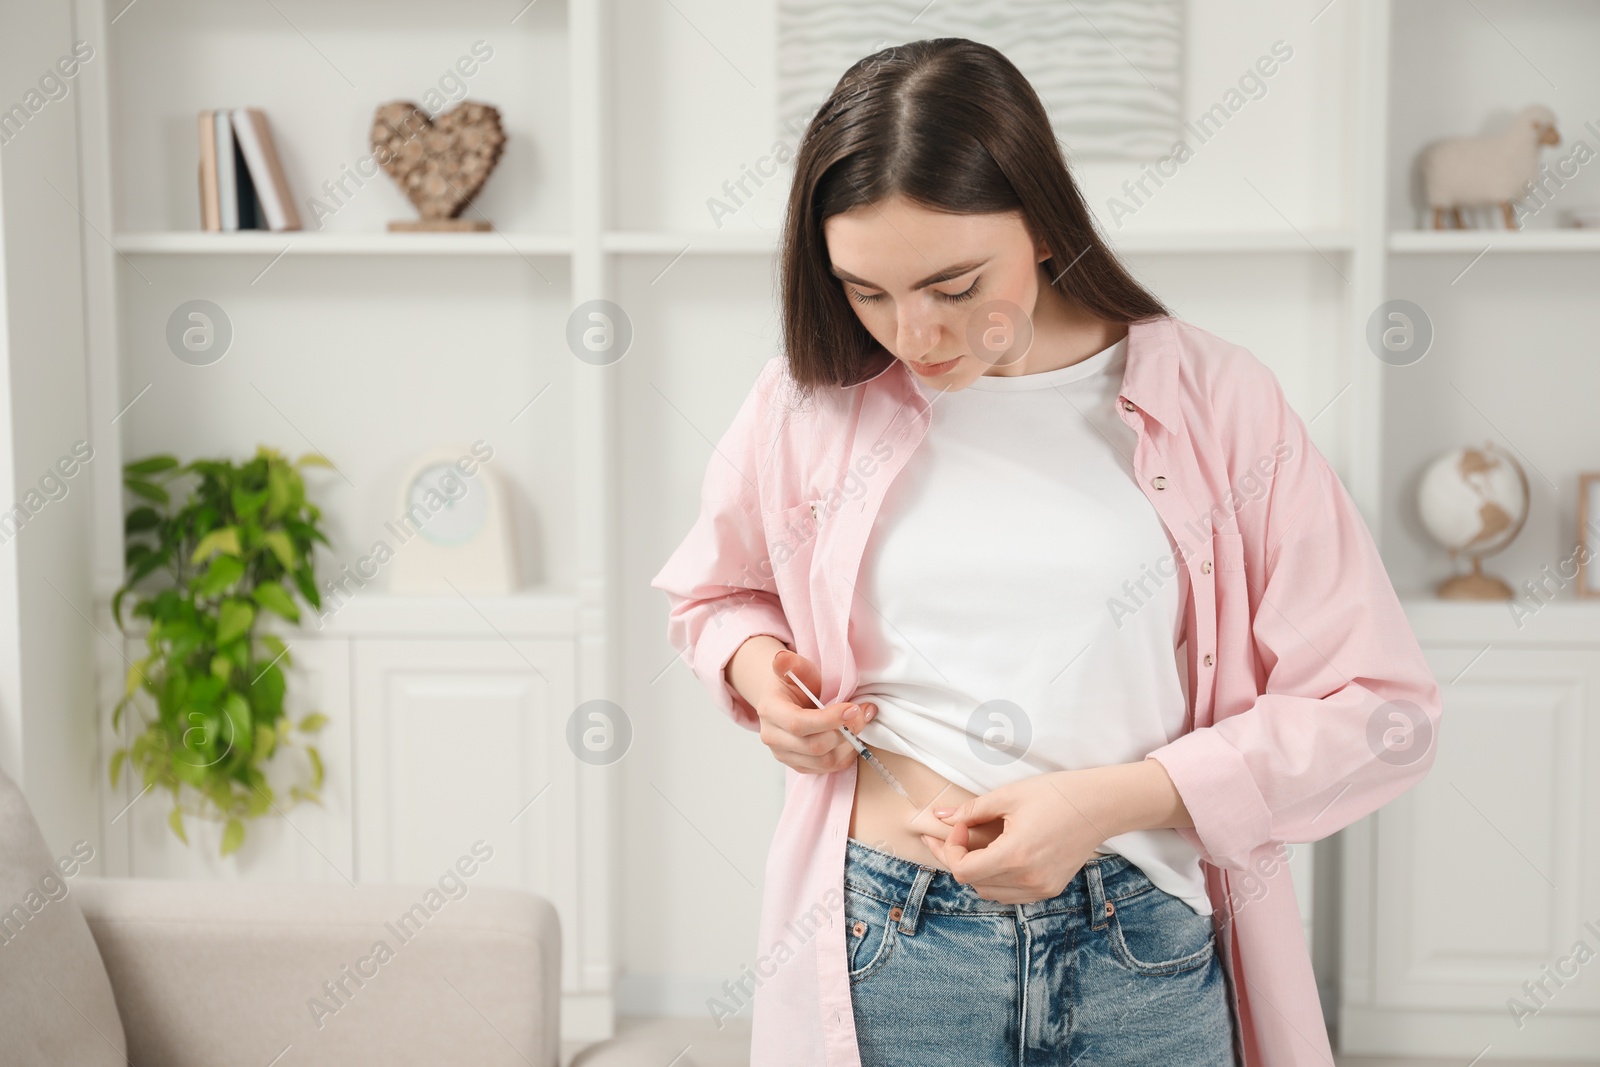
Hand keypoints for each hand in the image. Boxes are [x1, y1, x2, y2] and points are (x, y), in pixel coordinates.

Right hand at [753, 648, 878, 774]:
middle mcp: (773, 737)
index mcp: (770, 711)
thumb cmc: (795, 683)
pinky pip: (828, 768)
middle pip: (814, 746)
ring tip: (862, 723)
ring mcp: (785, 755)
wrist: (787, 701)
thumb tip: (781, 659)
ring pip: (823, 761)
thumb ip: (791, 663)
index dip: (828, 720)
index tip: (853, 708)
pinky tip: (854, 737)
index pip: (798, 724)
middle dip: (845, 731)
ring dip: (850, 744)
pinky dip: (846, 755)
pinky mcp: (799, 766)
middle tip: (864, 712)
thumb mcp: (796, 668)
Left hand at [918, 771, 1110, 903]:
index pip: (963, 870)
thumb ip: (972, 810)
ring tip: (975, 845)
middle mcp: (1028, 879)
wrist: (1101, 805)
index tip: (958, 825)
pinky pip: (1011, 894)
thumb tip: (941, 816)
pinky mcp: (1051, 889)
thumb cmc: (1056, 794)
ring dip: (976, 871)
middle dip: (958, 858)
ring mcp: (1041, 888)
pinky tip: (996, 856)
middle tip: (955, 833)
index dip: (950, 849)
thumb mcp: (1009, 796)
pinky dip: (997, 879)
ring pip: (990, 892)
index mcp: (1015, 856)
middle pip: (974, 883)